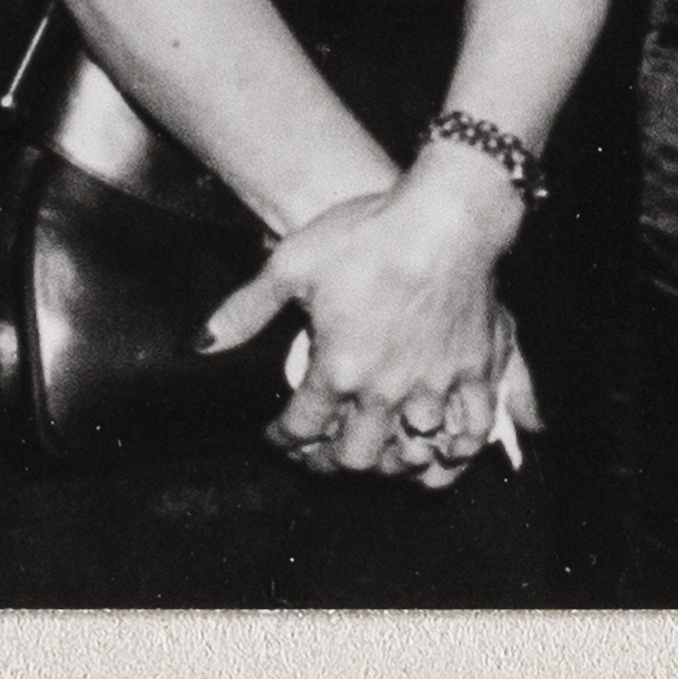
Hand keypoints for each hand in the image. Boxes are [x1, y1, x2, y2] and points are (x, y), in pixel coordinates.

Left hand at [206, 156, 519, 482]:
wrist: (446, 216)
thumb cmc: (369, 233)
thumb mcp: (292, 263)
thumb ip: (246, 309)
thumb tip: (202, 344)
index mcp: (337, 369)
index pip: (300, 428)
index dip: (282, 440)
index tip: (277, 435)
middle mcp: (384, 390)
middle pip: (353, 457)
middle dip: (329, 461)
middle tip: (319, 450)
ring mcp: (433, 386)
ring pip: (411, 455)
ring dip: (389, 462)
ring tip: (378, 451)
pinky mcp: (475, 371)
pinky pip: (472, 429)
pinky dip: (458, 450)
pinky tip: (445, 448)